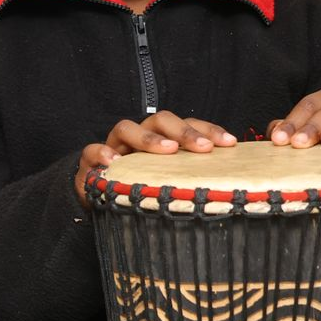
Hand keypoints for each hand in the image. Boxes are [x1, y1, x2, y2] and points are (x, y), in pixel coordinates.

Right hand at [77, 111, 236, 206]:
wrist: (98, 200)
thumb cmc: (141, 191)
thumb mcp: (169, 183)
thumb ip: (191, 177)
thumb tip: (229, 181)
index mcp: (161, 140)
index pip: (187, 125)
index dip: (208, 130)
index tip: (230, 143)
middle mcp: (138, 138)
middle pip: (160, 120)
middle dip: (183, 131)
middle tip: (203, 148)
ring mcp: (113, 147)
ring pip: (126, 128)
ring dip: (147, 138)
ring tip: (166, 150)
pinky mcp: (89, 163)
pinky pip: (91, 151)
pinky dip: (101, 153)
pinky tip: (112, 162)